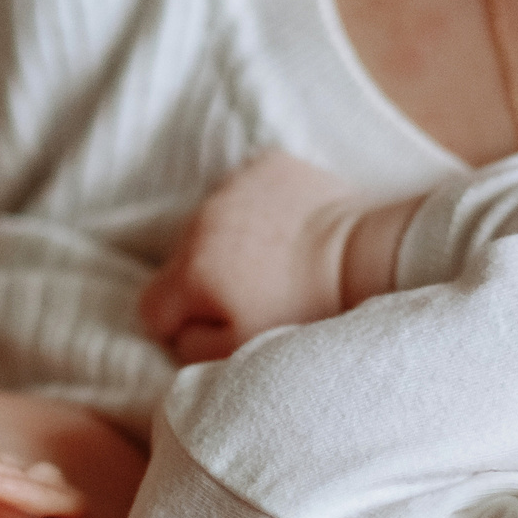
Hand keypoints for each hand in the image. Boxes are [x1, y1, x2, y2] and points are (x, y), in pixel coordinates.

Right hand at [140, 149, 375, 362]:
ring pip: (212, 223)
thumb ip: (192, 349)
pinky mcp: (266, 165)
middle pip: (181, 262)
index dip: (180, 324)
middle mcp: (200, 222)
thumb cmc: (305, 312)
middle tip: (254, 294)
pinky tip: (287, 228)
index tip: (216, 324)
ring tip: (274, 261)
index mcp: (189, 272)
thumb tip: (176, 334)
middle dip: (207, 280)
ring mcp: (233, 187)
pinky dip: (259, 206)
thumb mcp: (241, 352)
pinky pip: (246, 188)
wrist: (364, 255)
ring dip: (231, 240)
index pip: (153, 307)